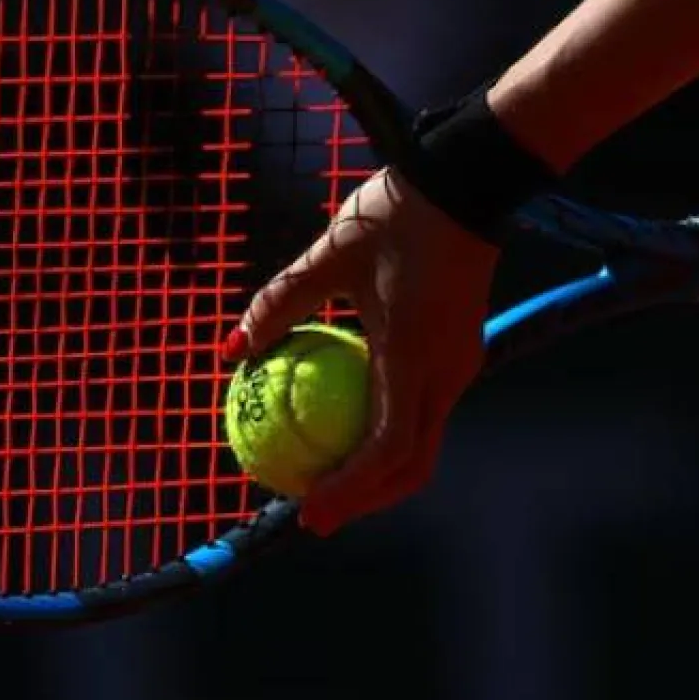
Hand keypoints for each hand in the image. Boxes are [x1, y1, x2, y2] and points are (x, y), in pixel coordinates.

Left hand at [222, 168, 498, 536]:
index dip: (348, 491)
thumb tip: (232, 348)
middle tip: (312, 516)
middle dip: (363, 501)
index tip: (307, 513)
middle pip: (411, 466)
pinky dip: (387, 440)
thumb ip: (279, 303)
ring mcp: (458, 368)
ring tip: (326, 484)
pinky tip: (348, 433)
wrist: (466, 184)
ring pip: (421, 446)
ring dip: (377, 475)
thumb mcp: (328, 256)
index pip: (387, 450)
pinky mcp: (458, 357)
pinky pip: (422, 414)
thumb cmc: (395, 215)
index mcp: (412, 356)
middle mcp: (444, 374)